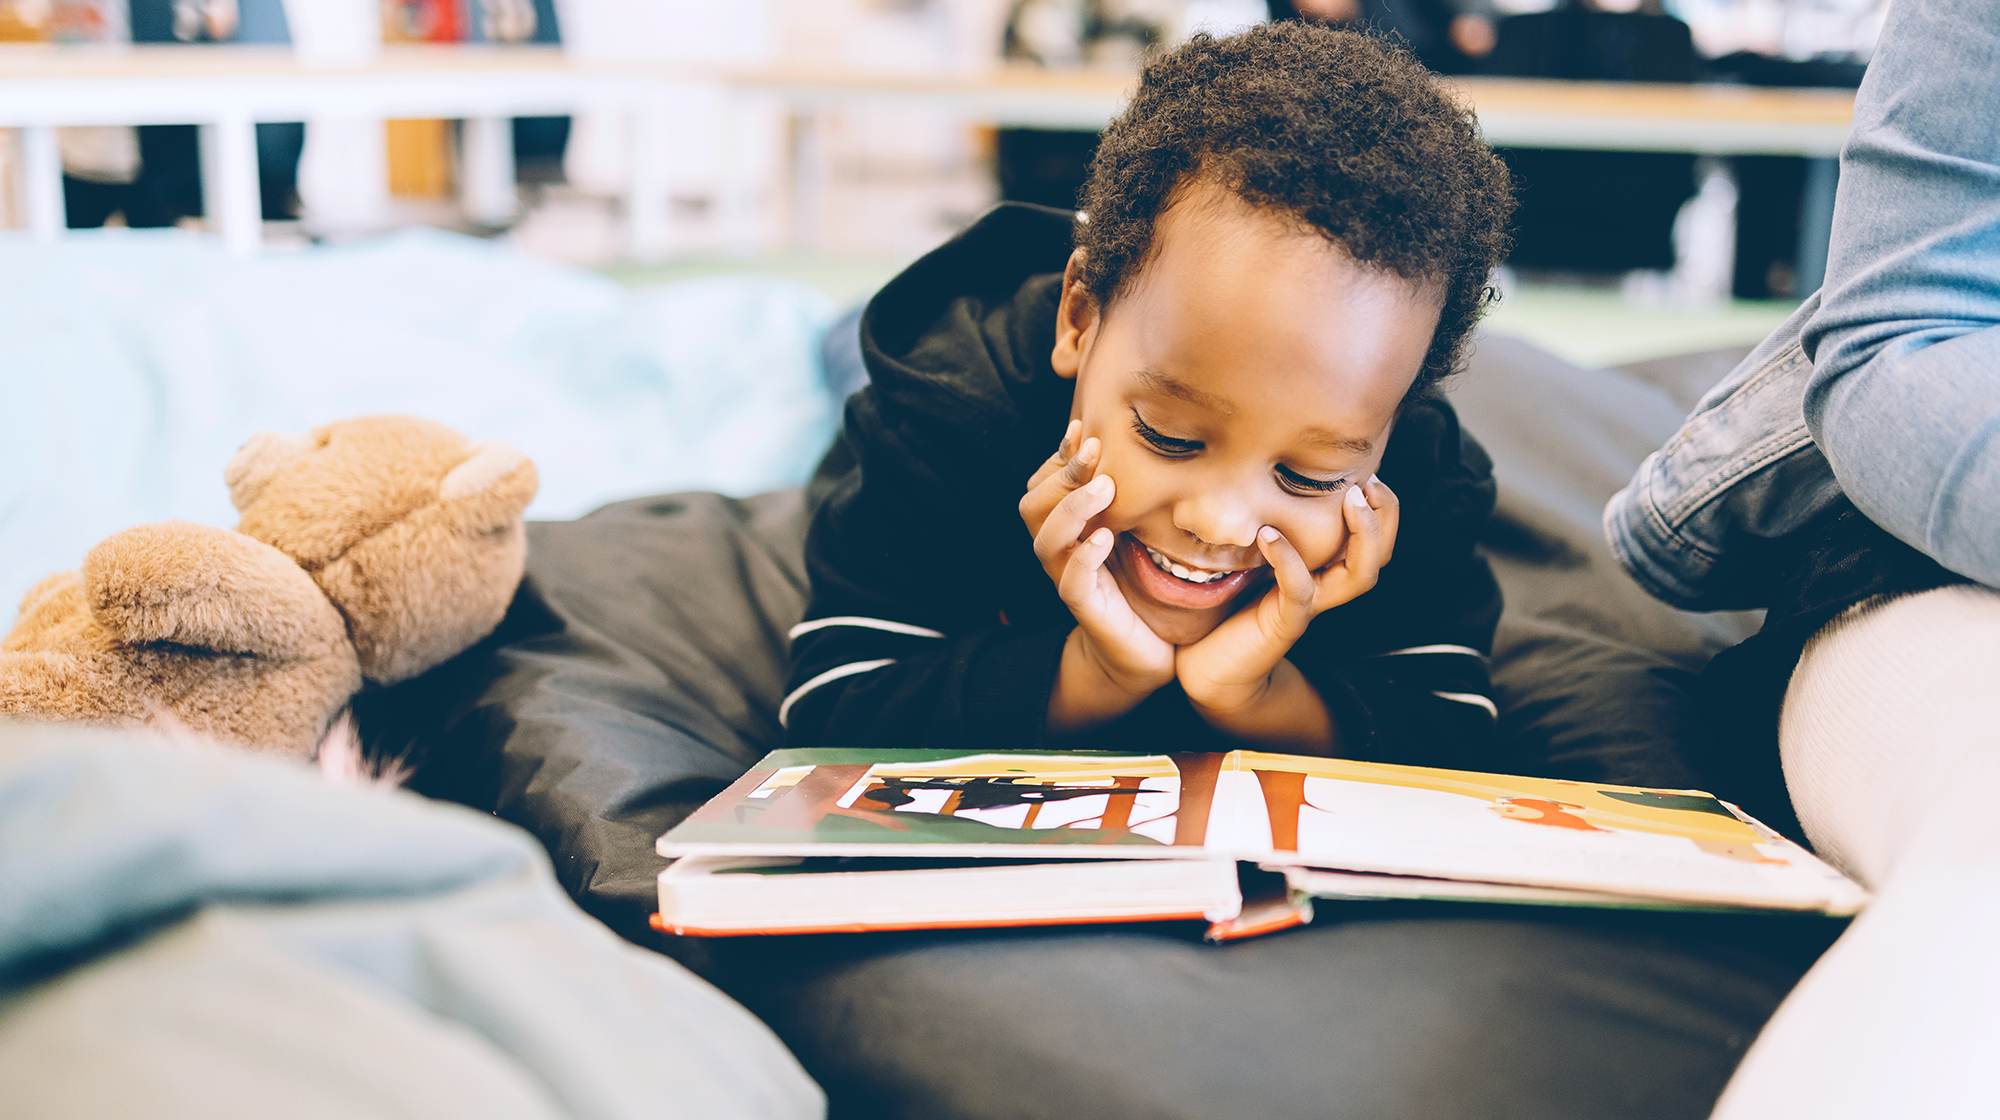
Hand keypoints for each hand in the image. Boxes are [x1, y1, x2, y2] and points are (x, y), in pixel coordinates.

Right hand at [1020, 421, 1174, 698]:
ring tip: (1103, 489)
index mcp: (1066, 530)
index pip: (1042, 485)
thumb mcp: (1134, 532)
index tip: (1084, 429)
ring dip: (1071, 509)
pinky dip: (1084, 557)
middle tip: (1095, 451)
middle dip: (1060, 474)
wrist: (1144, 650)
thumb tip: (1150, 448)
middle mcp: (1059, 552)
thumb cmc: (1141, 587)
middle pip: (1031, 505)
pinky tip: (1106, 539)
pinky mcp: (1086, 608)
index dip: (1056, 457)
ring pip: (1045, 540)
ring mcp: (1068, 579)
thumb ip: (1129, 498)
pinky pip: (1071, 581)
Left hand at [1176, 475, 1399, 714]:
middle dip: (1384, 517)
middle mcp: (1327, 590)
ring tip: (1347, 498)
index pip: (1376, 543)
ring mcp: (1310, 608)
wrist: (1215, 669)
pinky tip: (1268, 533)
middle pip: (1380, 557)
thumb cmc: (1231, 608)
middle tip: (1367, 483)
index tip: (1368, 474)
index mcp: (1325, 573)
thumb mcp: (1255, 559)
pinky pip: (1299, 589)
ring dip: (1361, 534)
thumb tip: (1265, 478)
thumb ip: (1271, 529)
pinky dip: (1288, 559)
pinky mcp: (1286, 624)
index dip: (1383, 510)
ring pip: (1359, 576)